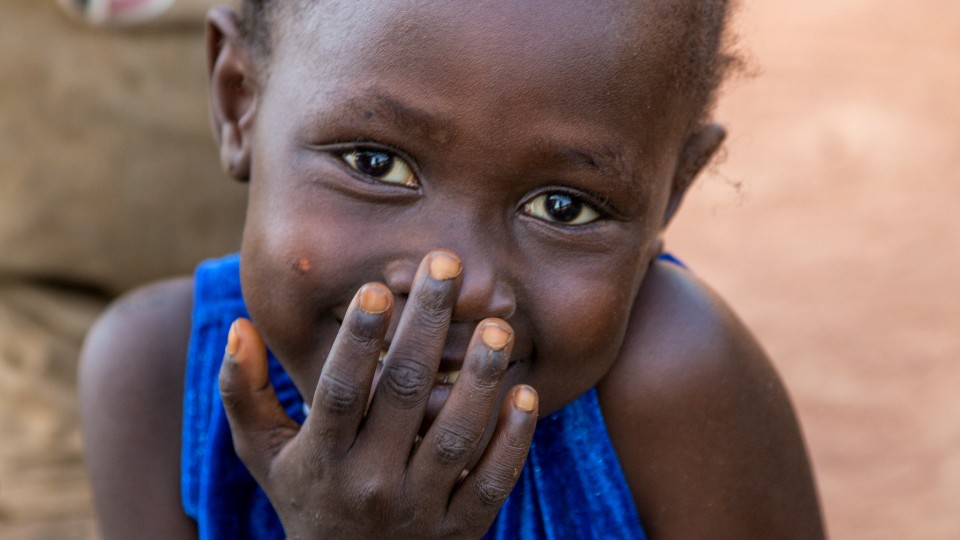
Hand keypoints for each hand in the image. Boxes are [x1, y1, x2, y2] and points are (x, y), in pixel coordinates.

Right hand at [218, 250, 538, 538]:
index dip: (358, 338)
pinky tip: (526, 395)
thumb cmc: (305, 498)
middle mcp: (368, 484)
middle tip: (448, 265)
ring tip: (498, 328)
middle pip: (402, 396)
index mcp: (321, 459)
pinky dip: (512, 442)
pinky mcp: (461, 530)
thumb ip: (243, 392)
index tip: (377, 284)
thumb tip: (239, 327)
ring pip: (453, 439)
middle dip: (426, 327)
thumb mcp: (263, 454)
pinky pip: (491, 483)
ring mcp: (418, 509)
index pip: (339, 390)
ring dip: (479, 381)